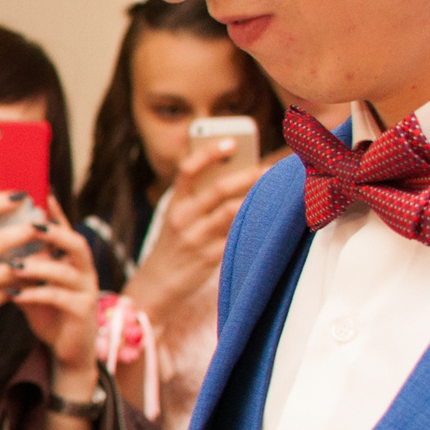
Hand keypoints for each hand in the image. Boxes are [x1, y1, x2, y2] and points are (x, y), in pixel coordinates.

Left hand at [8, 211, 101, 393]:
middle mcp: (84, 271)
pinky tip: (14, 295)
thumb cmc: (48, 312)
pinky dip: (36, 294)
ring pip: (67, 272)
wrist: (66, 349)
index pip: (65, 230)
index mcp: (72, 261)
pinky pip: (60, 298)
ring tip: (14, 265)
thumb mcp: (33, 284)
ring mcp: (87, 291)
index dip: (55, 213)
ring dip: (39, 266)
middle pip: (76, 244)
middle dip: (54, 233)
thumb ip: (21, 263)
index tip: (40, 193)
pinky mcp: (82, 312)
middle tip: (29, 226)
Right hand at [125, 139, 262, 318]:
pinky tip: (270, 220)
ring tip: (274, 192)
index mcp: (174, 204)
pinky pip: (237, 237)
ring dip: (256, 199)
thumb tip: (236, 177)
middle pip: (218, 189)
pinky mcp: (209, 258)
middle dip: (247, 175)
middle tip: (268, 168)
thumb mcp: (175, 220)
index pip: (188, 170)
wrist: (155, 286)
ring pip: (232, 212)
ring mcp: (196, 238)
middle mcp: (183, 218)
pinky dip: (255, 227)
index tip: (232, 143)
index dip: (210, 153)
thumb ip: (198, 200)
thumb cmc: (172, 248)